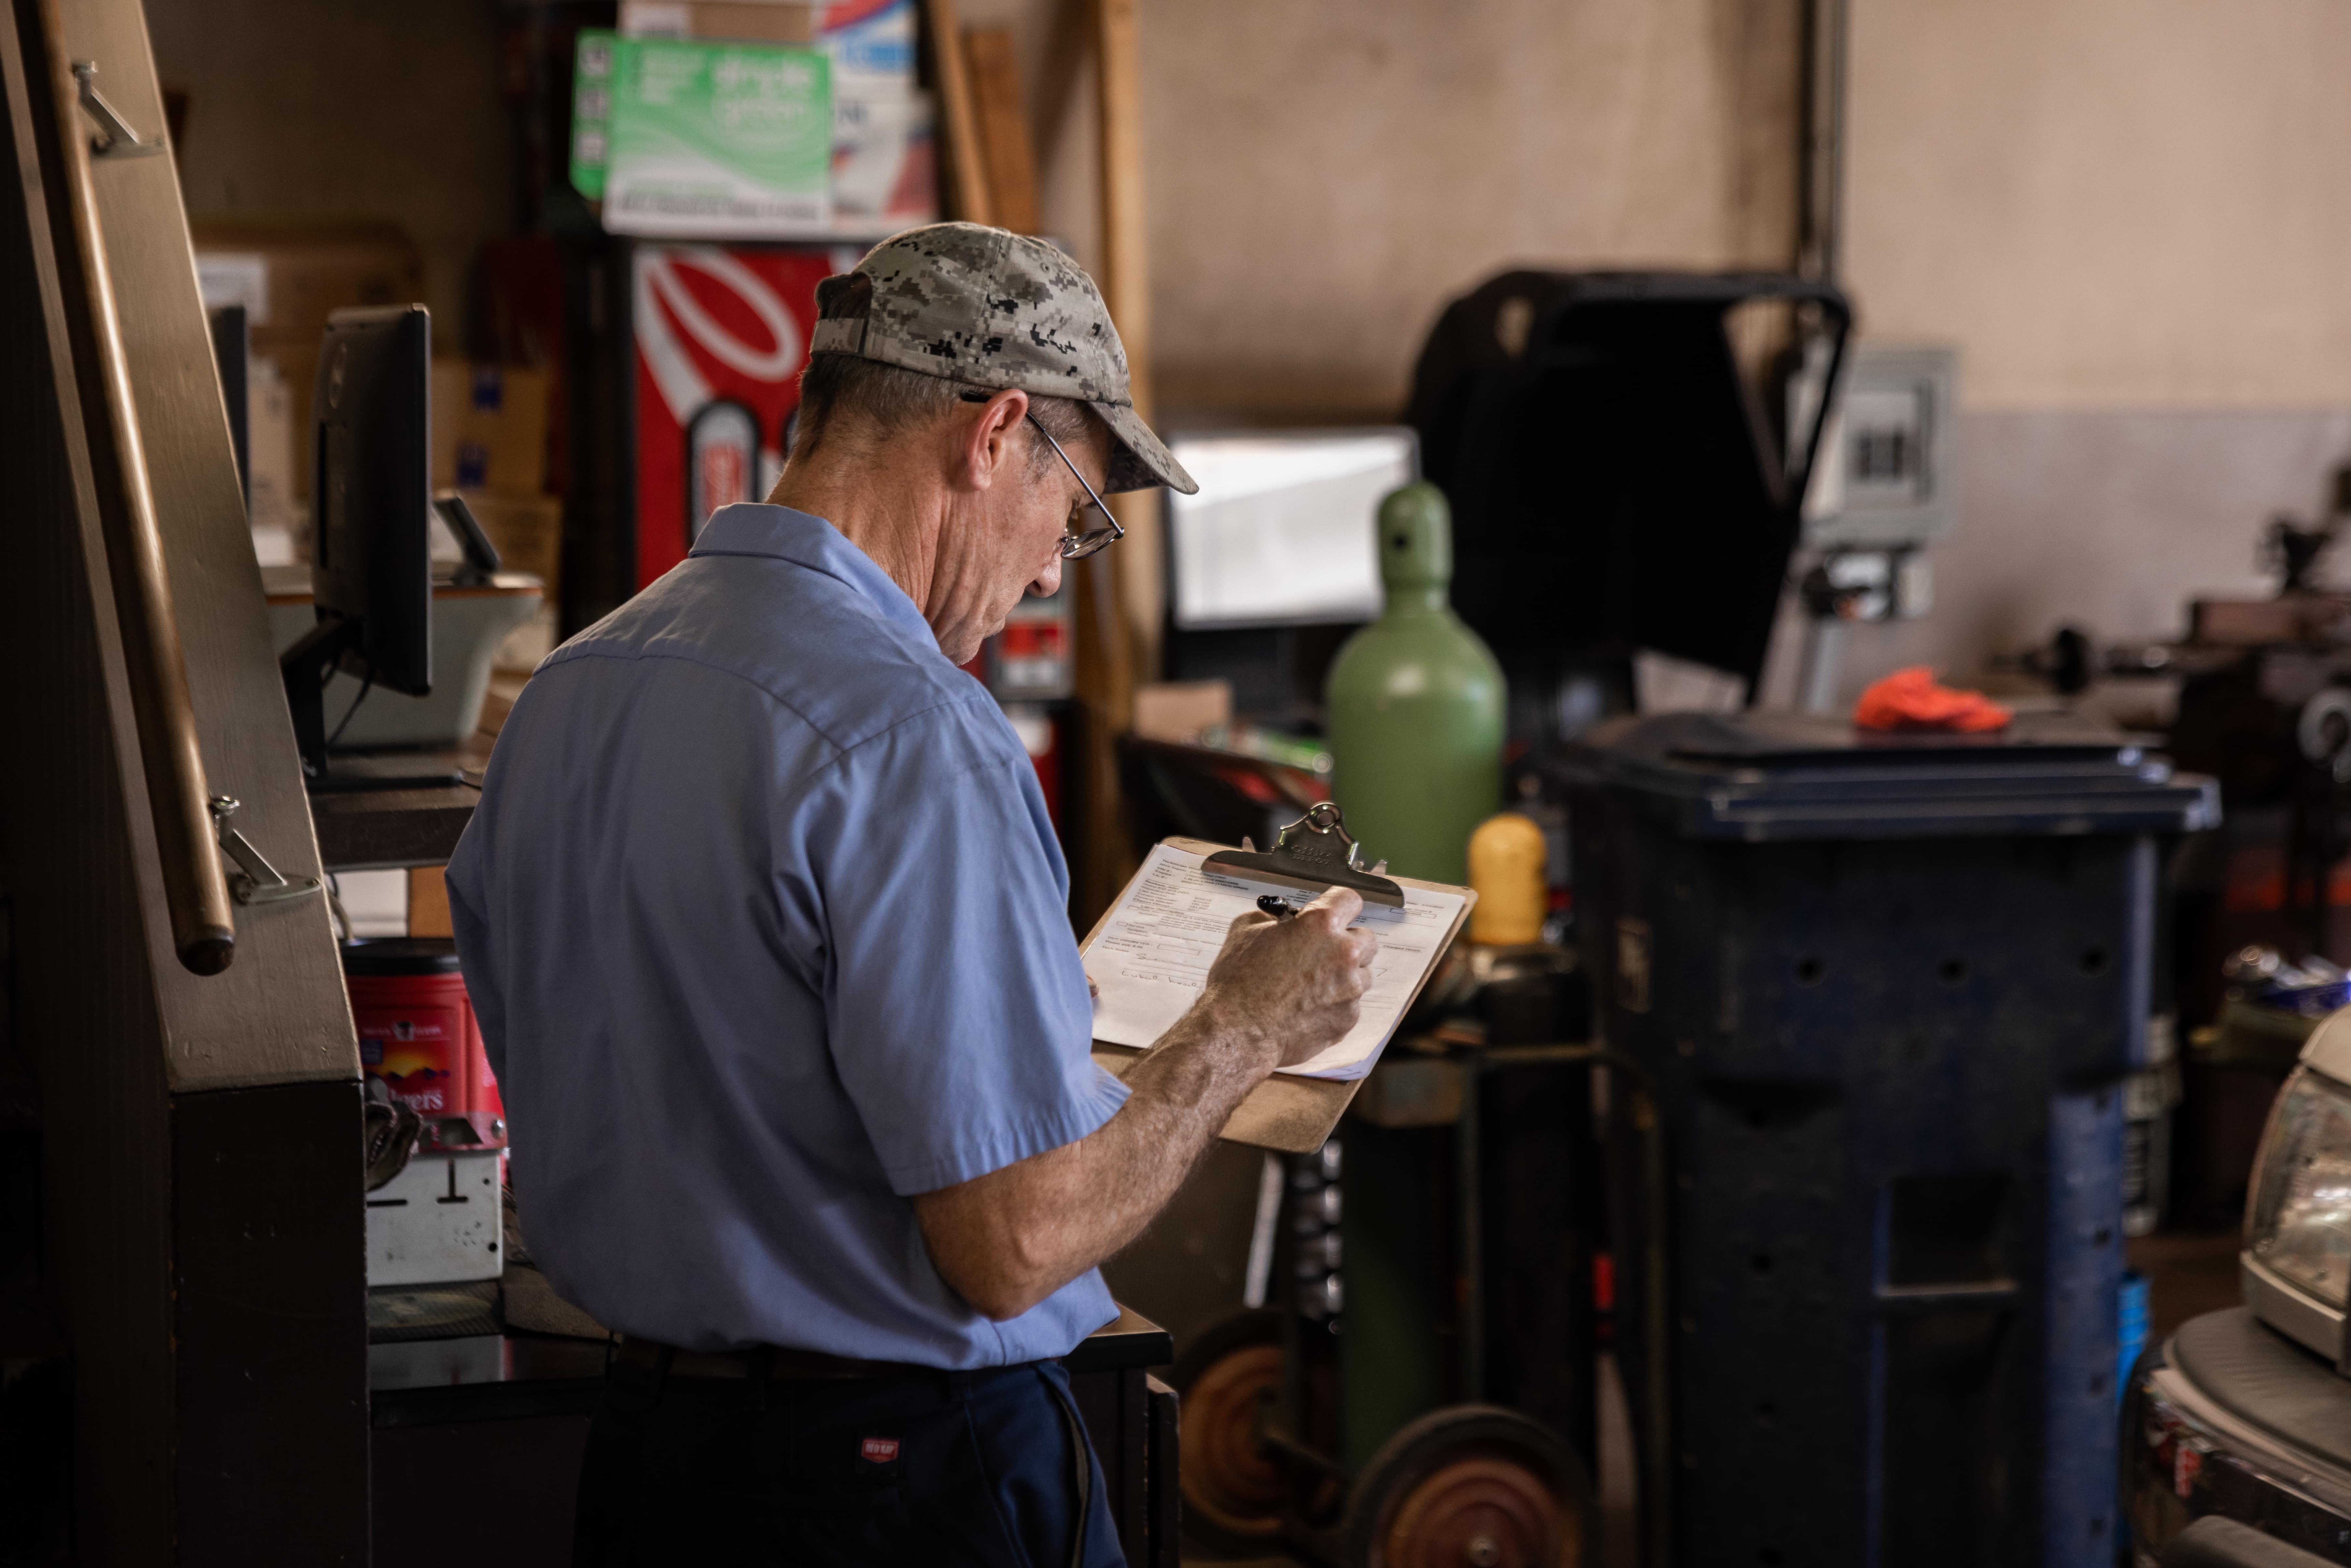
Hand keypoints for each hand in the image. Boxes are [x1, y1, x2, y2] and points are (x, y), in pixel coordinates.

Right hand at [1193, 887, 1379, 1070]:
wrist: (1237, 1032)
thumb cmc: (1238, 982)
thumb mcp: (1245, 930)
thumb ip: (1272, 919)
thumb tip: (1282, 923)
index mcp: (1320, 924)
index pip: (1349, 900)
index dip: (1339, 906)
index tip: (1333, 913)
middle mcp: (1343, 953)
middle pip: (1366, 940)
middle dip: (1347, 944)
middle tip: (1322, 954)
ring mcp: (1349, 989)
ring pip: (1362, 976)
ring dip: (1344, 977)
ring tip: (1312, 987)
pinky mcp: (1348, 1019)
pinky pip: (1350, 1006)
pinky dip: (1334, 1006)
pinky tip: (1307, 1010)